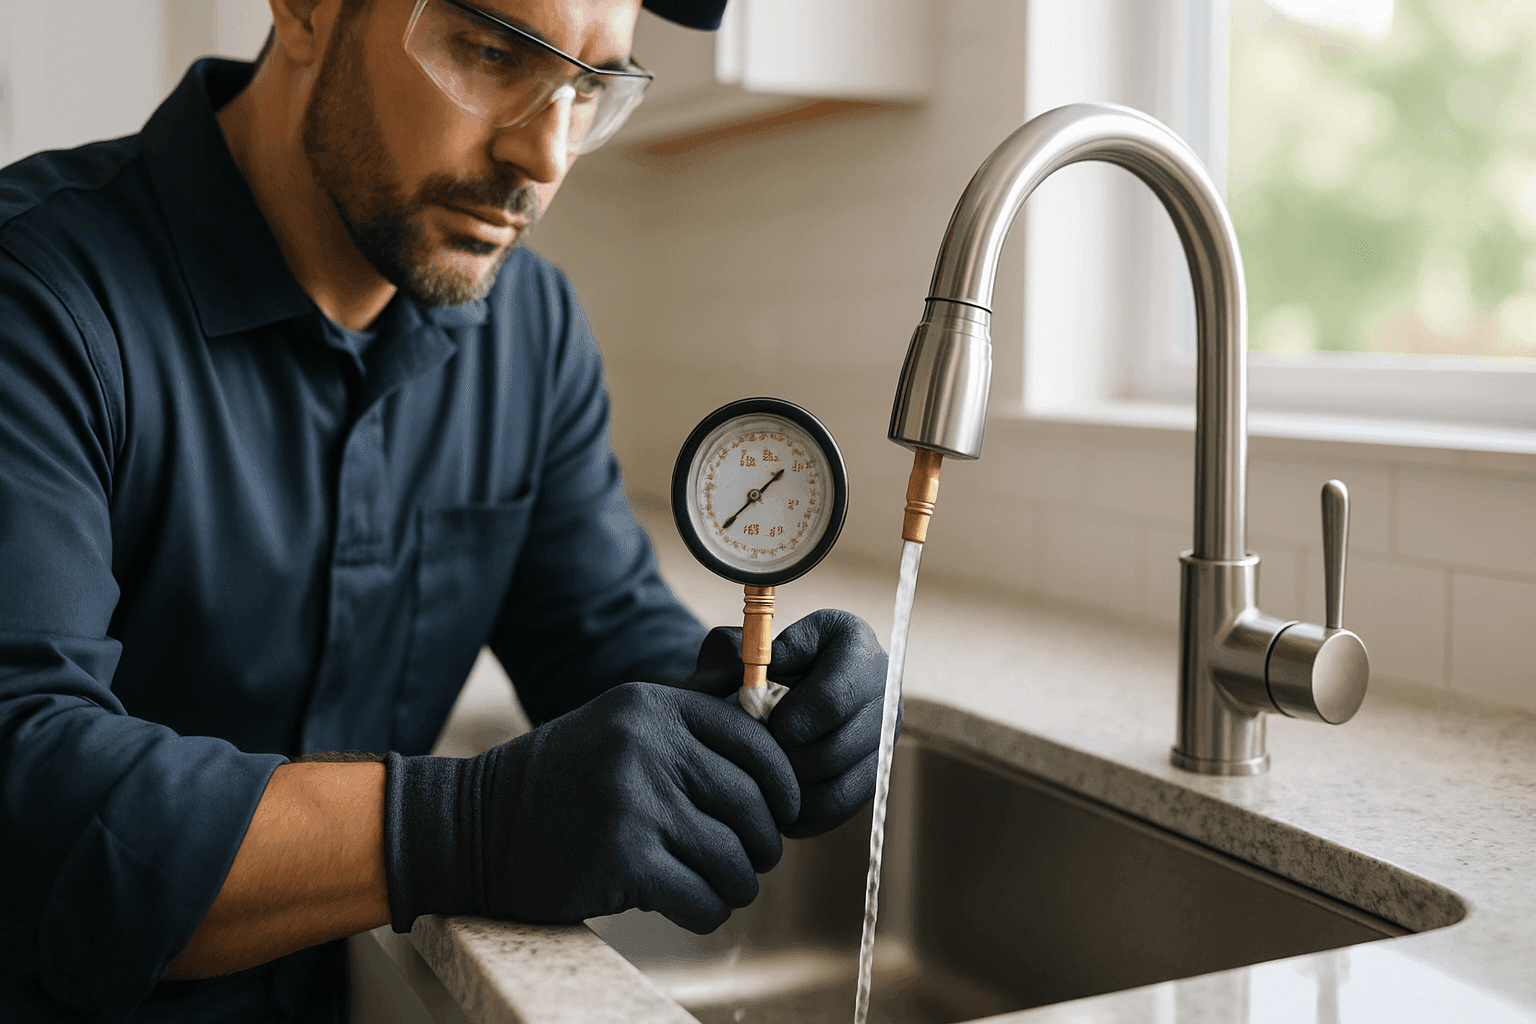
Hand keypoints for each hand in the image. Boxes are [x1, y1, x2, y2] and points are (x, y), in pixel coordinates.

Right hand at [383, 682, 798, 934]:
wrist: (473, 828)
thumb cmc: (563, 783)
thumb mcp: (622, 729)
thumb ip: (689, 728)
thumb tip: (778, 746)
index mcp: (652, 706)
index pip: (755, 740)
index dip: (782, 785)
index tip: (781, 813)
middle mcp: (645, 744)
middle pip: (752, 803)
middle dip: (762, 843)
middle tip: (748, 861)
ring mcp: (633, 800)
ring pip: (734, 858)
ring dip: (737, 885)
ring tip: (718, 887)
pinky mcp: (622, 859)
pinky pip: (702, 898)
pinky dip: (708, 913)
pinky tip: (691, 909)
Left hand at [683, 609, 891, 838]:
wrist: (787, 682)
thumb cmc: (763, 661)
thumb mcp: (751, 644)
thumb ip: (744, 657)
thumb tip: (748, 679)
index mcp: (855, 643)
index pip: (829, 702)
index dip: (789, 722)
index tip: (766, 723)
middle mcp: (884, 688)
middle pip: (834, 750)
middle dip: (787, 758)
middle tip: (761, 755)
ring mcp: (887, 733)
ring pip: (839, 785)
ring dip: (794, 788)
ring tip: (767, 776)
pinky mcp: (877, 770)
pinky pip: (843, 806)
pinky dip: (806, 812)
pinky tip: (779, 800)